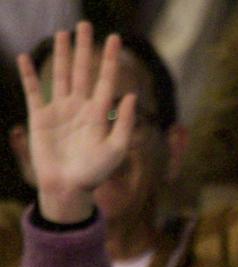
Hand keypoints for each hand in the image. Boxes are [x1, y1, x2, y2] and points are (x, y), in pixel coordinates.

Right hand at [16, 25, 137, 222]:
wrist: (69, 188)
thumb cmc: (96, 173)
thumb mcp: (116, 150)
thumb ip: (123, 123)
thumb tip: (130, 95)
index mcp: (99, 114)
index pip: (106, 80)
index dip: (110, 59)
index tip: (115, 38)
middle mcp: (80, 107)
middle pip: (82, 71)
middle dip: (84, 48)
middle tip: (86, 25)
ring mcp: (59, 110)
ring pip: (60, 75)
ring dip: (61, 54)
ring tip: (64, 33)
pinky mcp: (40, 117)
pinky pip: (33, 91)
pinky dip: (29, 75)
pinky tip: (25, 57)